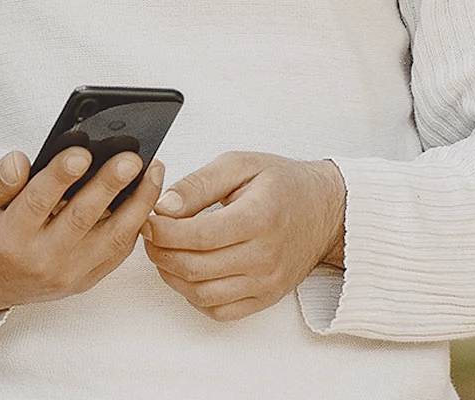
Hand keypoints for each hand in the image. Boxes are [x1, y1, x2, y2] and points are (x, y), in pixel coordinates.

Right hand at [0, 148, 165, 316]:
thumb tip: (22, 161)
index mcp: (10, 237)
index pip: (39, 202)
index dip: (61, 176)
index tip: (82, 151)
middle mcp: (42, 259)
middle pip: (83, 218)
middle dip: (110, 185)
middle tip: (132, 158)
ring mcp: (68, 274)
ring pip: (112, 237)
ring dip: (137, 202)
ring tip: (154, 169)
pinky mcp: (85, 280)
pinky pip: (118, 252)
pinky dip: (137, 223)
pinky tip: (147, 194)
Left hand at [140, 152, 344, 323]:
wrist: (326, 210)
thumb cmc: (284, 184)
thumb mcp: (241, 164)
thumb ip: (199, 183)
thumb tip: (164, 206)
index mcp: (260, 217)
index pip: (198, 235)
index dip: (163, 231)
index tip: (148, 219)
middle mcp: (265, 256)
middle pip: (195, 267)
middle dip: (161, 252)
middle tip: (150, 235)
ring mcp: (267, 282)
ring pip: (202, 294)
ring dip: (172, 276)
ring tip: (165, 252)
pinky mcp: (266, 298)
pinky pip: (220, 311)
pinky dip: (195, 296)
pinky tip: (189, 274)